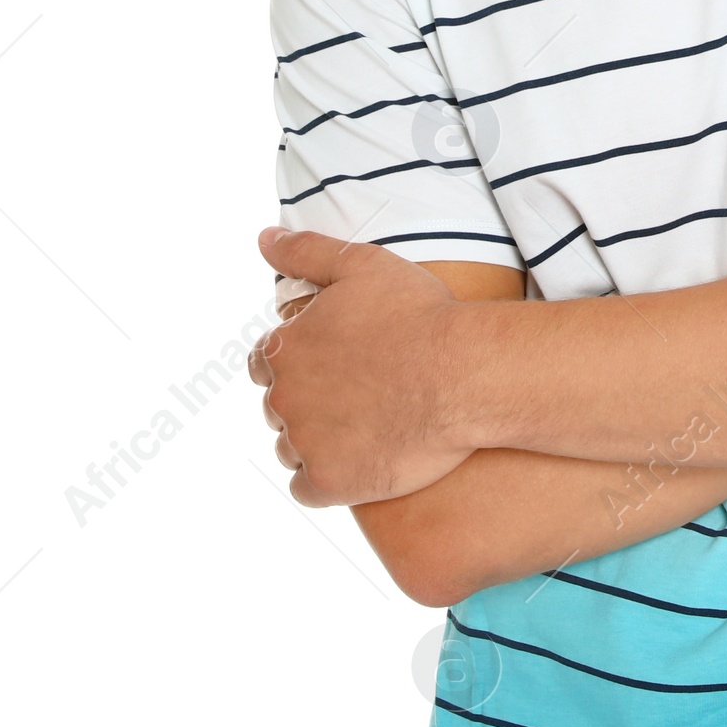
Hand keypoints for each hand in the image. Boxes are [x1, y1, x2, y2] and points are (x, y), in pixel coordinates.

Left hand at [248, 228, 475, 507]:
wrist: (462, 373)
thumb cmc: (419, 315)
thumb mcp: (361, 265)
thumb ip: (305, 251)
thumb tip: (263, 239)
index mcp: (286, 347)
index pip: (267, 362)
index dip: (301, 360)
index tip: (338, 361)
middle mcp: (283, 397)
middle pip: (280, 405)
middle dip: (311, 399)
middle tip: (362, 391)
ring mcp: (305, 443)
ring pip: (293, 447)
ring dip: (318, 439)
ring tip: (368, 424)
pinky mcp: (329, 482)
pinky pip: (308, 487)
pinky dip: (327, 477)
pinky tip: (362, 457)